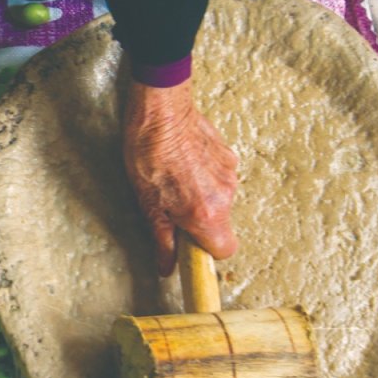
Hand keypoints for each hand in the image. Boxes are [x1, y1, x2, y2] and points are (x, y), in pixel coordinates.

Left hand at [122, 79, 237, 275]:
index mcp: (206, 213)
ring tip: (174, 180)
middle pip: (220, 225)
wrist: (160, 111)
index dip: (206, 251)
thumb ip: (162, 240)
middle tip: (171, 207)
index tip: (189, 245)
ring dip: (201, 198)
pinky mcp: (229, 156)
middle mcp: (225, 196)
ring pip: (220, 200)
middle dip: (199, 222)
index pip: (225, 250)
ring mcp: (230, 174)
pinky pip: (220, 178)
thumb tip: (167, 267)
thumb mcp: (148, 205)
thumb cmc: (147, 155)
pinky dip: (205, 178)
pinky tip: (184, 164)